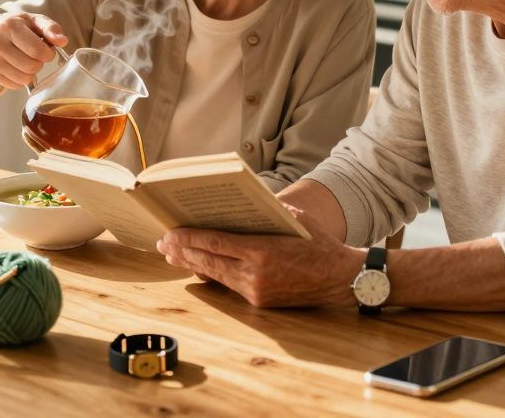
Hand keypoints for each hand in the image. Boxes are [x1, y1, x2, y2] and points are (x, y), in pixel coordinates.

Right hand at [0, 12, 67, 88]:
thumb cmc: (17, 28)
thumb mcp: (34, 21)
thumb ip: (51, 28)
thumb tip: (63, 41)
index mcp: (9, 26)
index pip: (37, 50)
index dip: (48, 53)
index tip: (47, 49)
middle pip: (31, 66)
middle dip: (40, 63)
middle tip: (35, 55)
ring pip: (24, 79)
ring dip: (31, 72)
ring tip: (26, 60)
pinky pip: (15, 85)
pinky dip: (21, 79)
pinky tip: (17, 67)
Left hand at [156, 214, 363, 307]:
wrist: (341, 279)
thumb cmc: (320, 242)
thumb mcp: (295, 217)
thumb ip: (268, 210)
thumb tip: (241, 203)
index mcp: (263, 250)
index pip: (216, 243)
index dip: (189, 238)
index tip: (170, 232)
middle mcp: (255, 274)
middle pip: (208, 261)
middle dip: (183, 252)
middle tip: (163, 243)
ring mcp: (256, 290)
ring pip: (215, 275)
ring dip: (192, 264)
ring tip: (173, 255)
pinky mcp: (260, 302)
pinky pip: (229, 286)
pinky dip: (211, 275)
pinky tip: (198, 267)